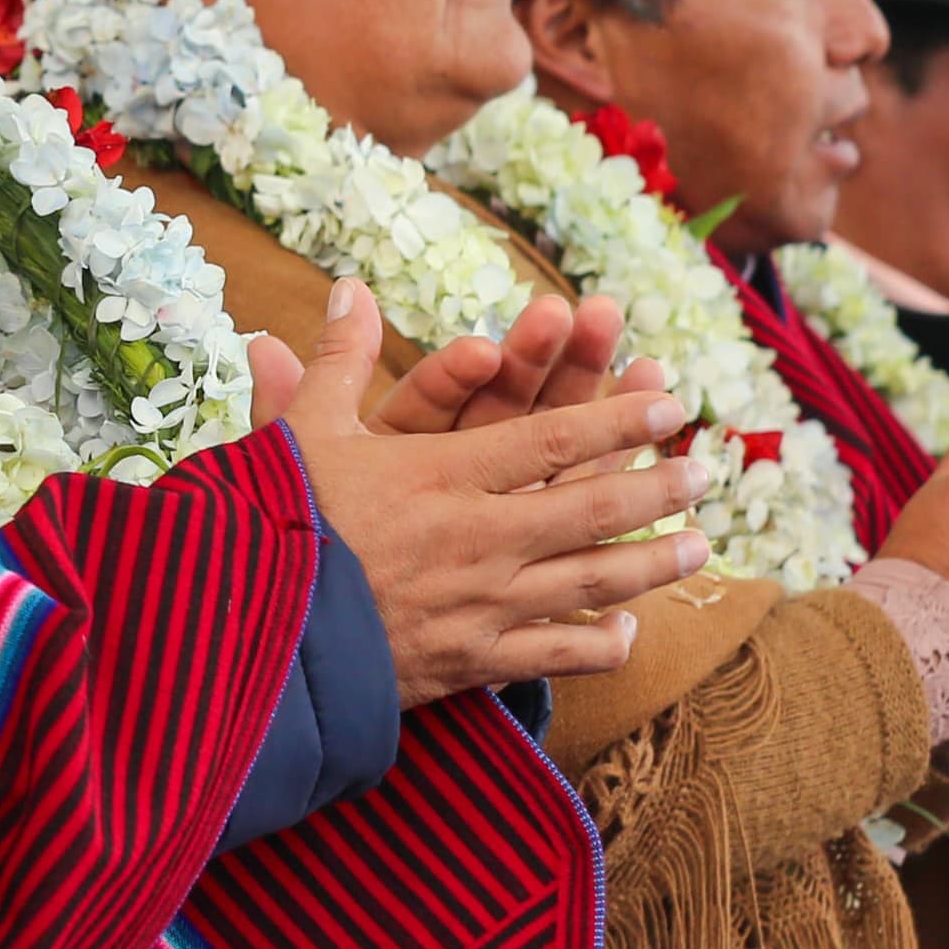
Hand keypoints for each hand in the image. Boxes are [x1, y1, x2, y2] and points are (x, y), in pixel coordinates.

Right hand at [281, 280, 710, 701]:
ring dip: (651, 562)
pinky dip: (597, 645)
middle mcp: (476, 537)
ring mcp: (479, 604)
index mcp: (440, 474)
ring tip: (699, 544)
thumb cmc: (269, 525)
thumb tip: (347, 287)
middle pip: (590, 507)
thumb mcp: (299, 434)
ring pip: (588, 580)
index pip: (549, 438)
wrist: (246, 637)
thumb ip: (337, 361)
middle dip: (654, 486)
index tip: (666, 402)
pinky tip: (629, 631)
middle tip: (703, 470)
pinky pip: (551, 653)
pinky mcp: (469, 661)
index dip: (615, 418)